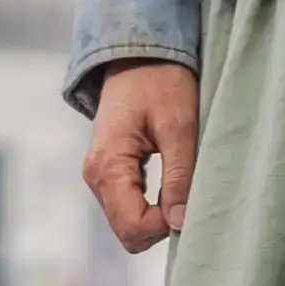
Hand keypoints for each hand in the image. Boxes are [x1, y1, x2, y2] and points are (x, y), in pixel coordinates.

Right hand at [81, 61, 198, 253]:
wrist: (139, 54)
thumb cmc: (160, 82)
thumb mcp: (179, 126)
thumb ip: (179, 176)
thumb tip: (181, 221)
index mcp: (108, 166)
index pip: (132, 226)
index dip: (164, 224)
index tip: (188, 200)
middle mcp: (96, 177)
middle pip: (127, 231)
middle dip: (160, 224)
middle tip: (186, 193)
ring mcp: (99, 176)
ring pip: (127, 222)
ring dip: (156, 215)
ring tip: (180, 184)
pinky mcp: (108, 172)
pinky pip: (127, 206)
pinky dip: (150, 204)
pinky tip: (169, 183)